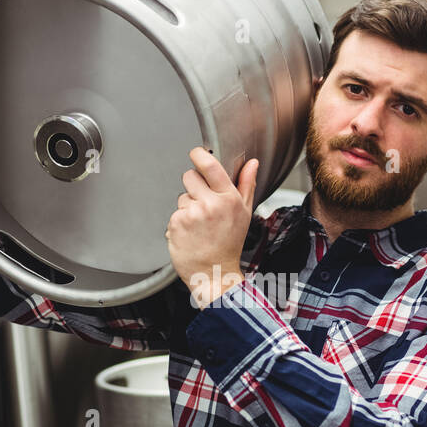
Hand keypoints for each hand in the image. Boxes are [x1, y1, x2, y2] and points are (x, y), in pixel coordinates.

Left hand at [166, 147, 258, 305]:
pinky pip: (174, 213)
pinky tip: (191, 233)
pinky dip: (180, 222)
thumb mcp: (244, 213)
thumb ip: (246, 184)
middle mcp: (210, 204)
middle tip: (203, 204)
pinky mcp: (176, 224)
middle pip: (190, 176)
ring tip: (199, 224)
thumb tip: (251, 163)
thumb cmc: (229, 244)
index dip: (199, 155)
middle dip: (194, 186)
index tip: (196, 154)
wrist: (214, 272)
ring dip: (187, 206)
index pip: (210, 166)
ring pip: (182, 196)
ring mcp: (191, 214)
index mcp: (228, 198)